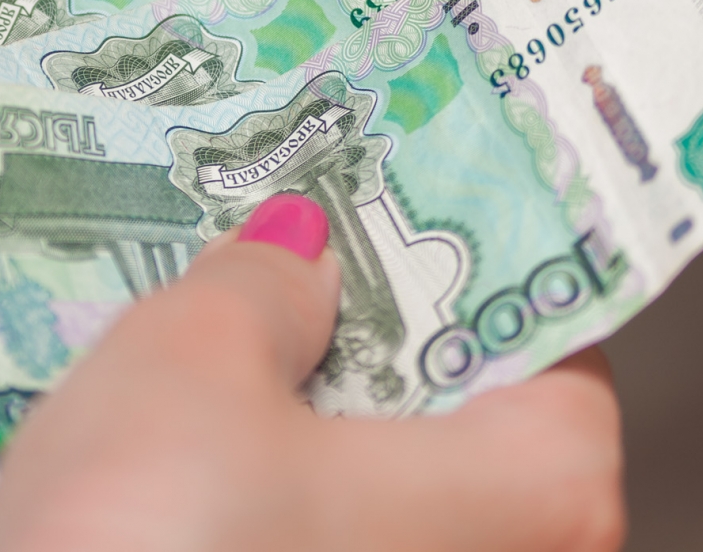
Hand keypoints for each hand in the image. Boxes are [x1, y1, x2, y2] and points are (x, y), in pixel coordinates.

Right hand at [0, 195, 624, 551]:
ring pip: (386, 478)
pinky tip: (185, 444)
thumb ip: (261, 281)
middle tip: (289, 239)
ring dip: (308, 403)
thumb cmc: (147, 549)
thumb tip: (296, 246)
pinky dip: (273, 482)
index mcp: (538, 493)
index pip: (554, 332)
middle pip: (466, 408)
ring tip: (215, 327)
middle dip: (374, 322)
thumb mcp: (190, 359)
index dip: (472, 248)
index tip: (403, 186)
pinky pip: (323, 534)